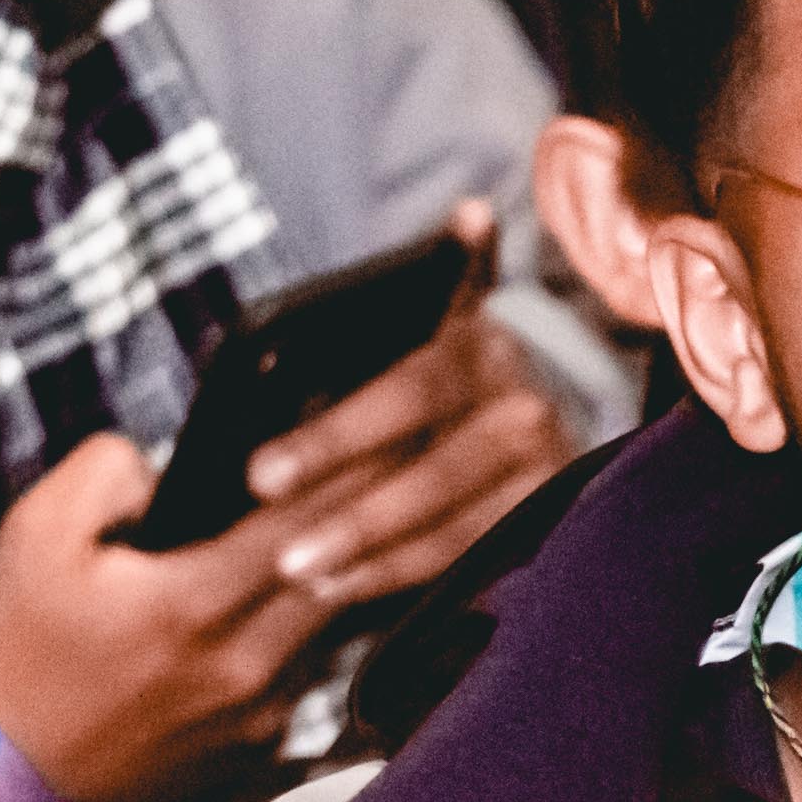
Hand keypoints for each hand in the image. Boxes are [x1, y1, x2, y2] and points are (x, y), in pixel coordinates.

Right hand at [0, 212, 573, 801]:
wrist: (13, 786)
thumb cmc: (18, 655)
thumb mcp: (31, 539)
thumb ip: (103, 475)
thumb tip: (160, 462)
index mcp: (191, 602)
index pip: (303, 519)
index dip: (359, 463)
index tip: (410, 416)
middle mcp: (243, 660)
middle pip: (342, 567)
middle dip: (388, 504)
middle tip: (439, 447)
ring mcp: (259, 710)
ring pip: (337, 622)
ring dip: (367, 564)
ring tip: (407, 505)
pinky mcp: (260, 745)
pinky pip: (312, 670)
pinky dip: (326, 625)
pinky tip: (342, 584)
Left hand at [240, 210, 574, 614]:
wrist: (537, 418)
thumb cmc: (446, 369)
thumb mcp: (439, 317)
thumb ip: (441, 277)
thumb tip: (474, 212)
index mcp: (481, 347)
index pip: (408, 391)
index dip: (333, 437)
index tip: (260, 475)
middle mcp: (522, 408)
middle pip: (430, 471)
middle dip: (348, 514)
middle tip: (276, 551)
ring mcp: (539, 473)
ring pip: (447, 525)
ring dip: (367, 555)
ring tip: (298, 574)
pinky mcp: (540, 524)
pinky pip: (463, 559)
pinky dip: (396, 577)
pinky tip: (337, 588)